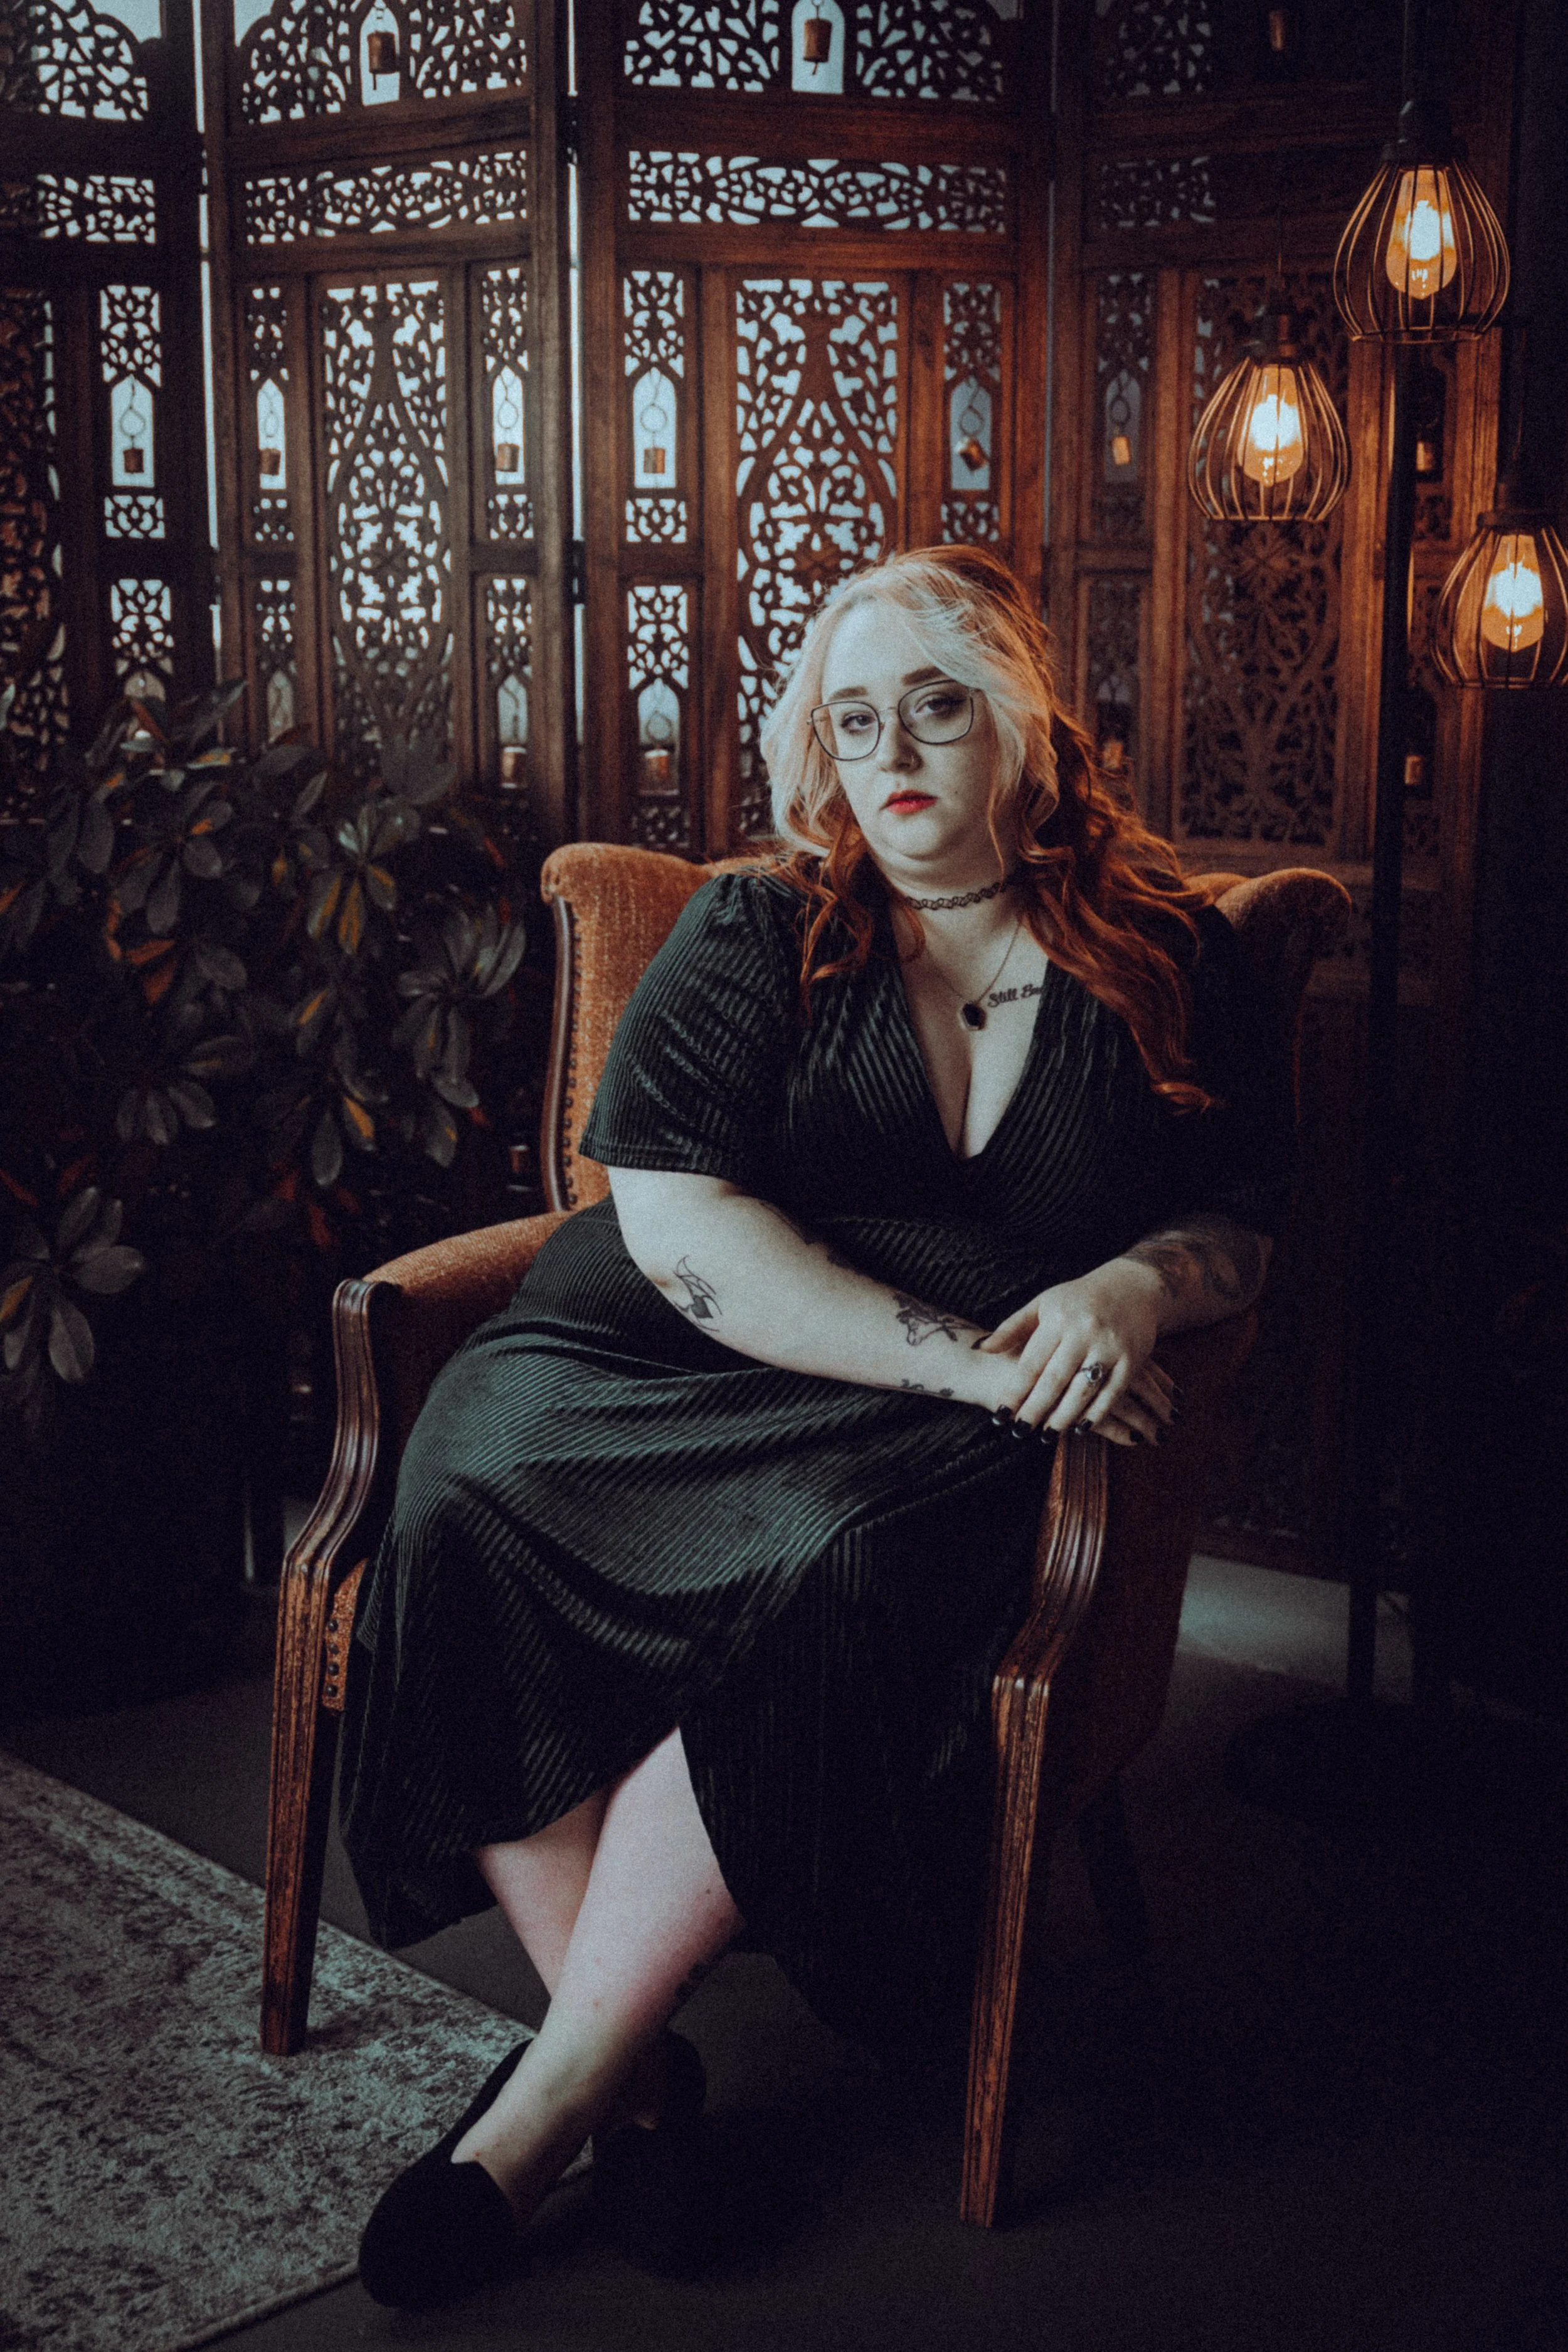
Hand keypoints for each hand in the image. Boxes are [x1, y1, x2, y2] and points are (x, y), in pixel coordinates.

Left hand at [976, 1264, 1177, 1446]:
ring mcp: (1109, 1346)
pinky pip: (1112, 1392)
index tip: (1001, 1415)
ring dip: (1064, 1416)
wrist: (1132, 1287)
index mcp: (1058, 1319)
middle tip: (1019, 1432)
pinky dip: (1097, 1413)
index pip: (1031, 1362)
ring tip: (1047, 1434)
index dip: (1015, 1391)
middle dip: (1035, 1409)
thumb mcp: (1043, 1304)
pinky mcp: (1132, 1359)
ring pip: (1083, 1390)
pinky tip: (1081, 1428)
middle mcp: (1084, 1332)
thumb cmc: (1078, 1299)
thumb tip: (982, 1348)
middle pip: (1055, 1380)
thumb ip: (1012, 1327)